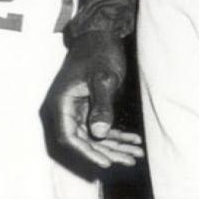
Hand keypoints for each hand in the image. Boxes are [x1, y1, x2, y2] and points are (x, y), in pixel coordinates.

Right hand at [40, 30, 143, 169]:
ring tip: (137, 153)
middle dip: (108, 152)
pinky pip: (99, 128)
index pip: (69, 137)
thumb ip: (101, 106)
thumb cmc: (99, 53)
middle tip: (131, 159)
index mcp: (61, 103)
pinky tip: (134, 141)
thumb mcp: (103, 79)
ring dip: (115, 147)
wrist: (99, 35)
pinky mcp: (86, 108)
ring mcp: (75, 110)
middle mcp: (65, 110)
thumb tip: (100, 134)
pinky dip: (116, 136)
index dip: (87, 152)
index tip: (106, 162)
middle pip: (83, 141)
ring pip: (93, 137)